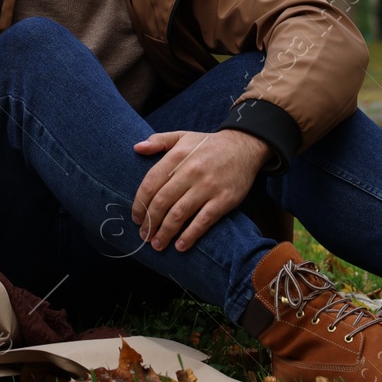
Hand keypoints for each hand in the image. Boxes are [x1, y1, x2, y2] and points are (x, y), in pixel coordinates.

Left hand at [130, 129, 270, 251]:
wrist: (244, 146)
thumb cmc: (208, 145)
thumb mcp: (182, 136)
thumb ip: (158, 141)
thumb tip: (136, 148)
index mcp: (176, 157)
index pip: (150, 184)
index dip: (140, 204)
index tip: (136, 218)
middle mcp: (190, 172)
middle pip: (162, 202)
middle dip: (150, 222)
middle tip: (144, 235)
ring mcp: (207, 187)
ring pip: (179, 214)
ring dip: (165, 232)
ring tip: (157, 244)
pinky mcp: (224, 199)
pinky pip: (203, 221)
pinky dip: (190, 235)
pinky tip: (181, 245)